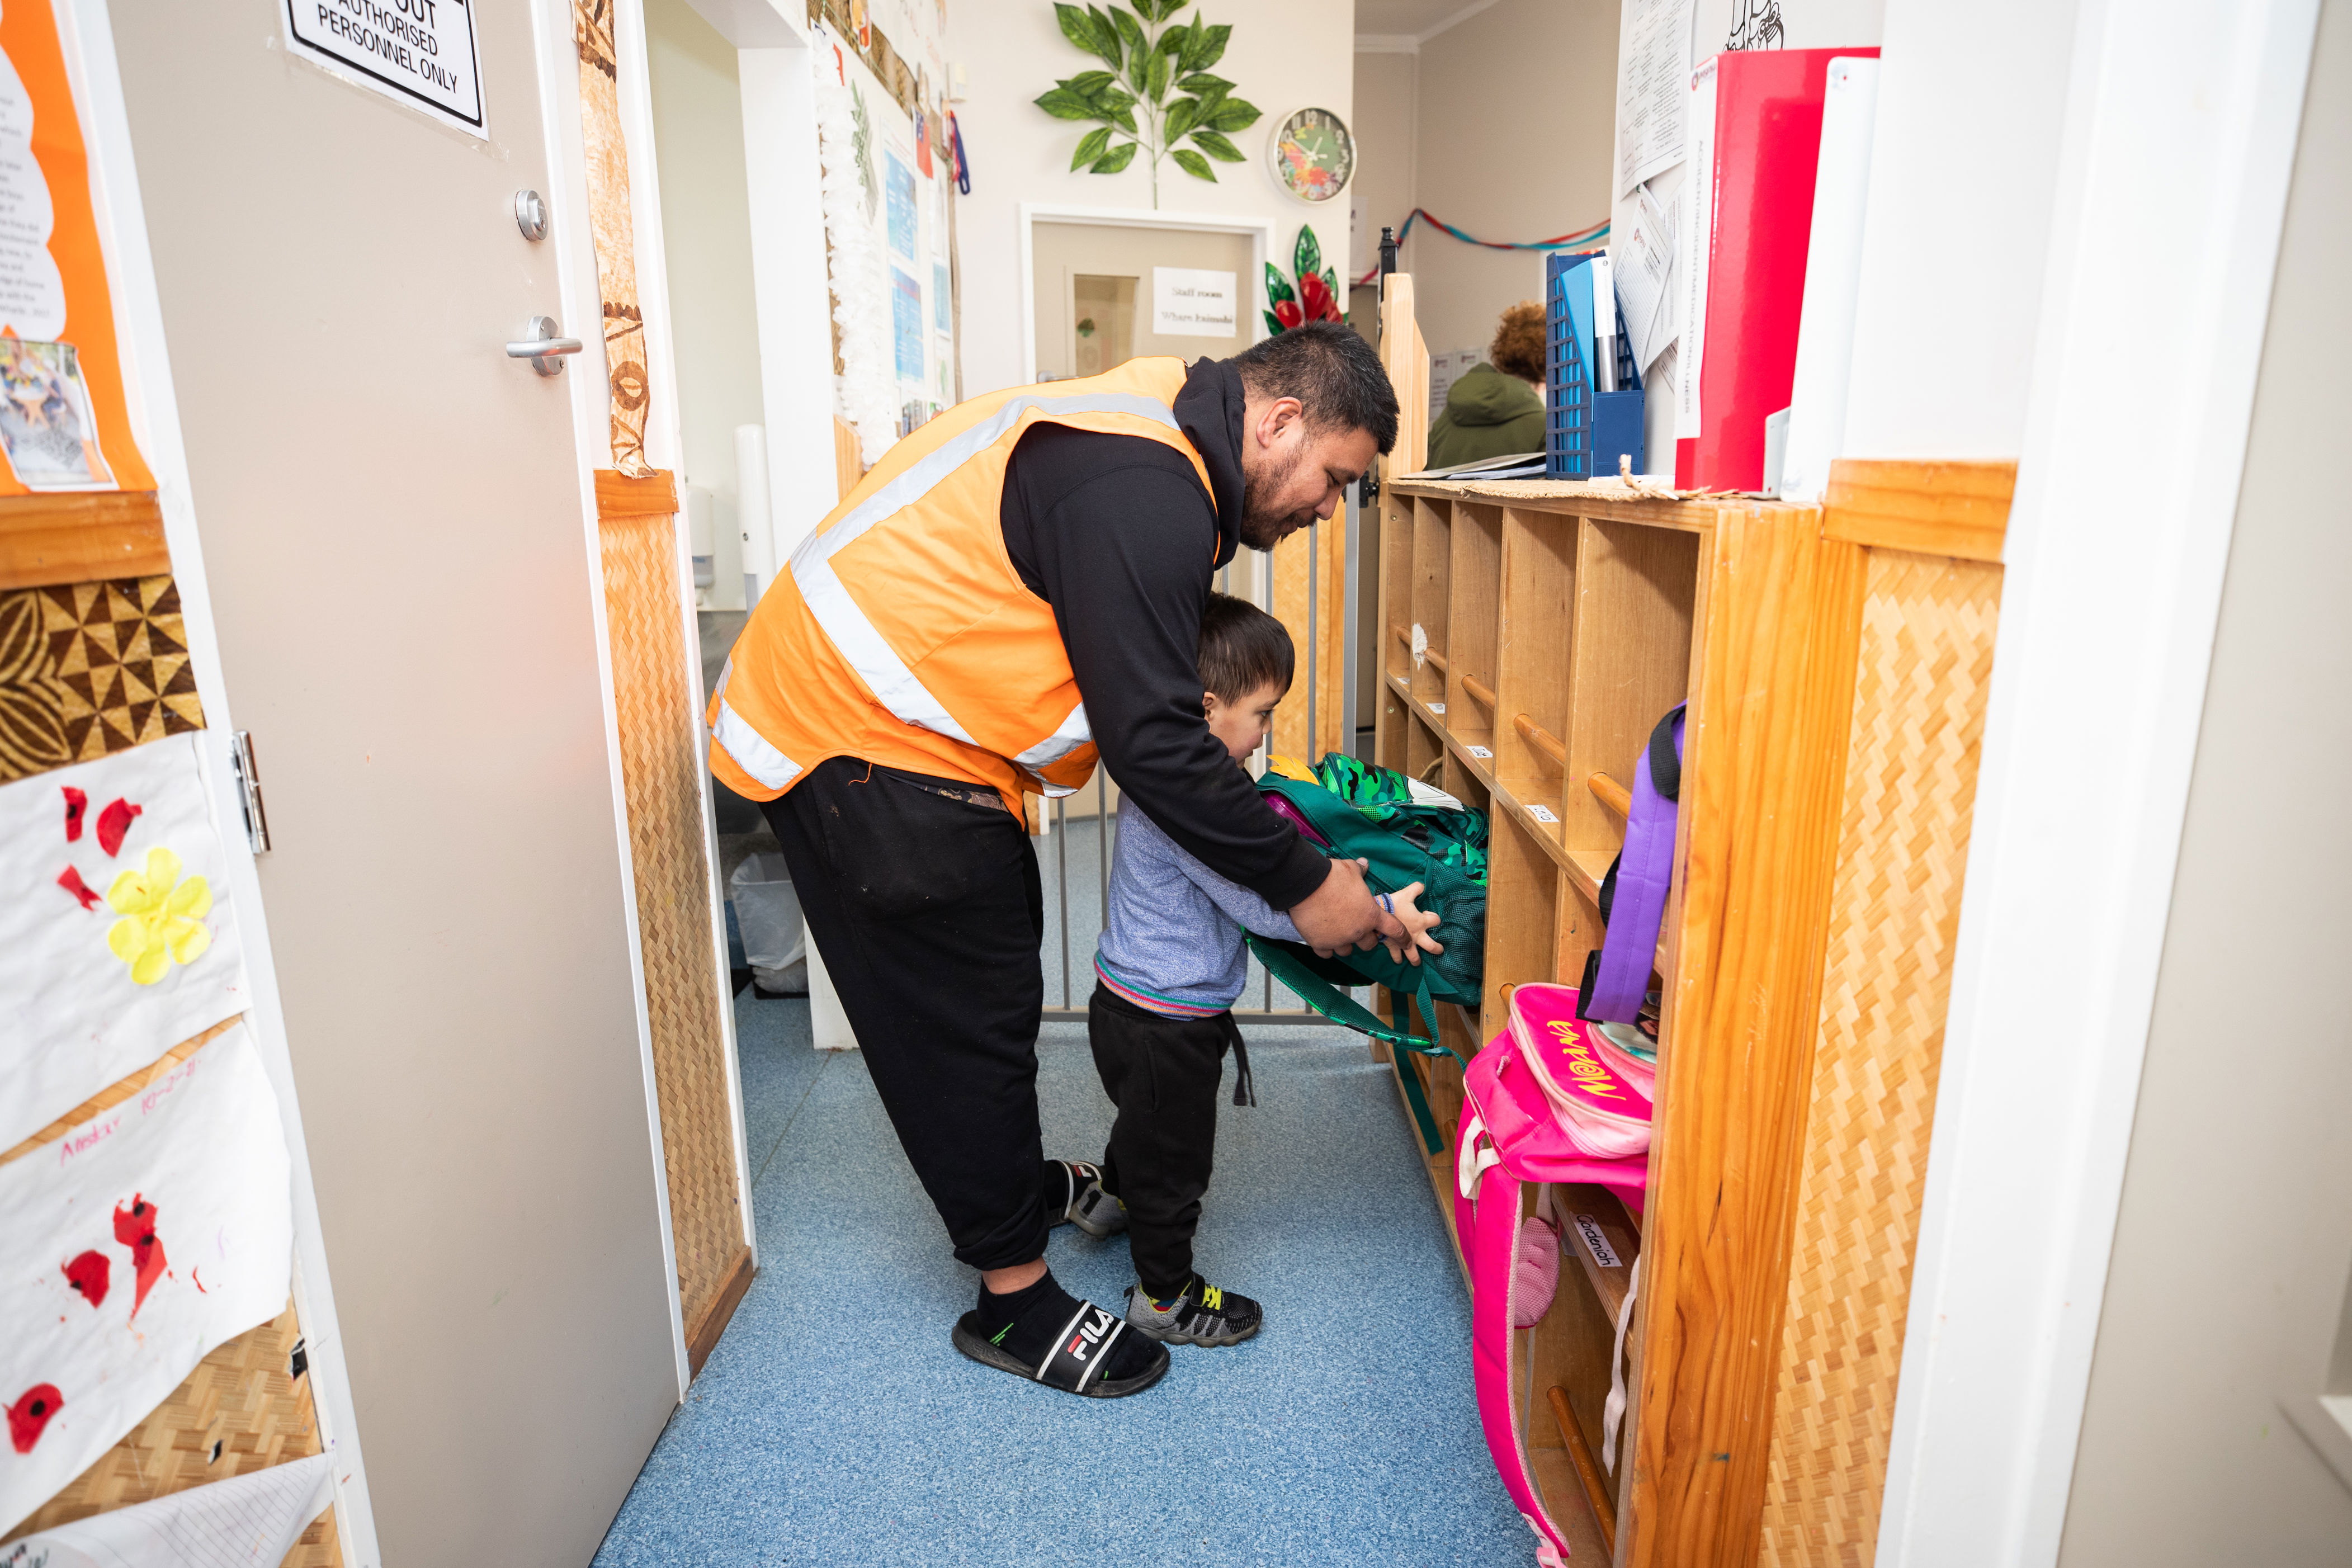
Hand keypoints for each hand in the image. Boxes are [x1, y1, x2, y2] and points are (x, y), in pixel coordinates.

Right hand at [1290, 856, 1405, 956]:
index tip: (1406, 942)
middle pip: (1369, 945)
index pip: (1395, 930)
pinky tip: (1322, 939)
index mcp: (1371, 915)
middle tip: (1357, 927)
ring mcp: (1339, 940)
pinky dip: (1326, 948)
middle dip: (1366, 938)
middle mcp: (1358, 931)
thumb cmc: (1333, 876)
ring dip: (1345, 944)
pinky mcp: (1320, 944)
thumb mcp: (1351, 869)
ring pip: (1348, 951)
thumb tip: (1364, 863)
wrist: (1306, 884)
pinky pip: (1327, 954)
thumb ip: (1361, 870)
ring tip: (1337, 933)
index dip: (1403, 938)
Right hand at [1376, 882, 1446, 966]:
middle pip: (1432, 947)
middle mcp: (1417, 935)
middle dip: (1437, 949)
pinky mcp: (1394, 947)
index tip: (1427, 914)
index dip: (1434, 917)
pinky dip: (1397, 958)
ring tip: (1416, 961)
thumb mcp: (1406, 893)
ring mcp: (1406, 943)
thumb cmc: (1393, 904)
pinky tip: (1398, 959)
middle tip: (1439, 950)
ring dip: (1416, 960)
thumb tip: (1422, 885)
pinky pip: (1396, 956)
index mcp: (1422, 922)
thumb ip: (1417, 888)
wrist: (1377, 915)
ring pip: (1414, 957)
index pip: (1437, 921)